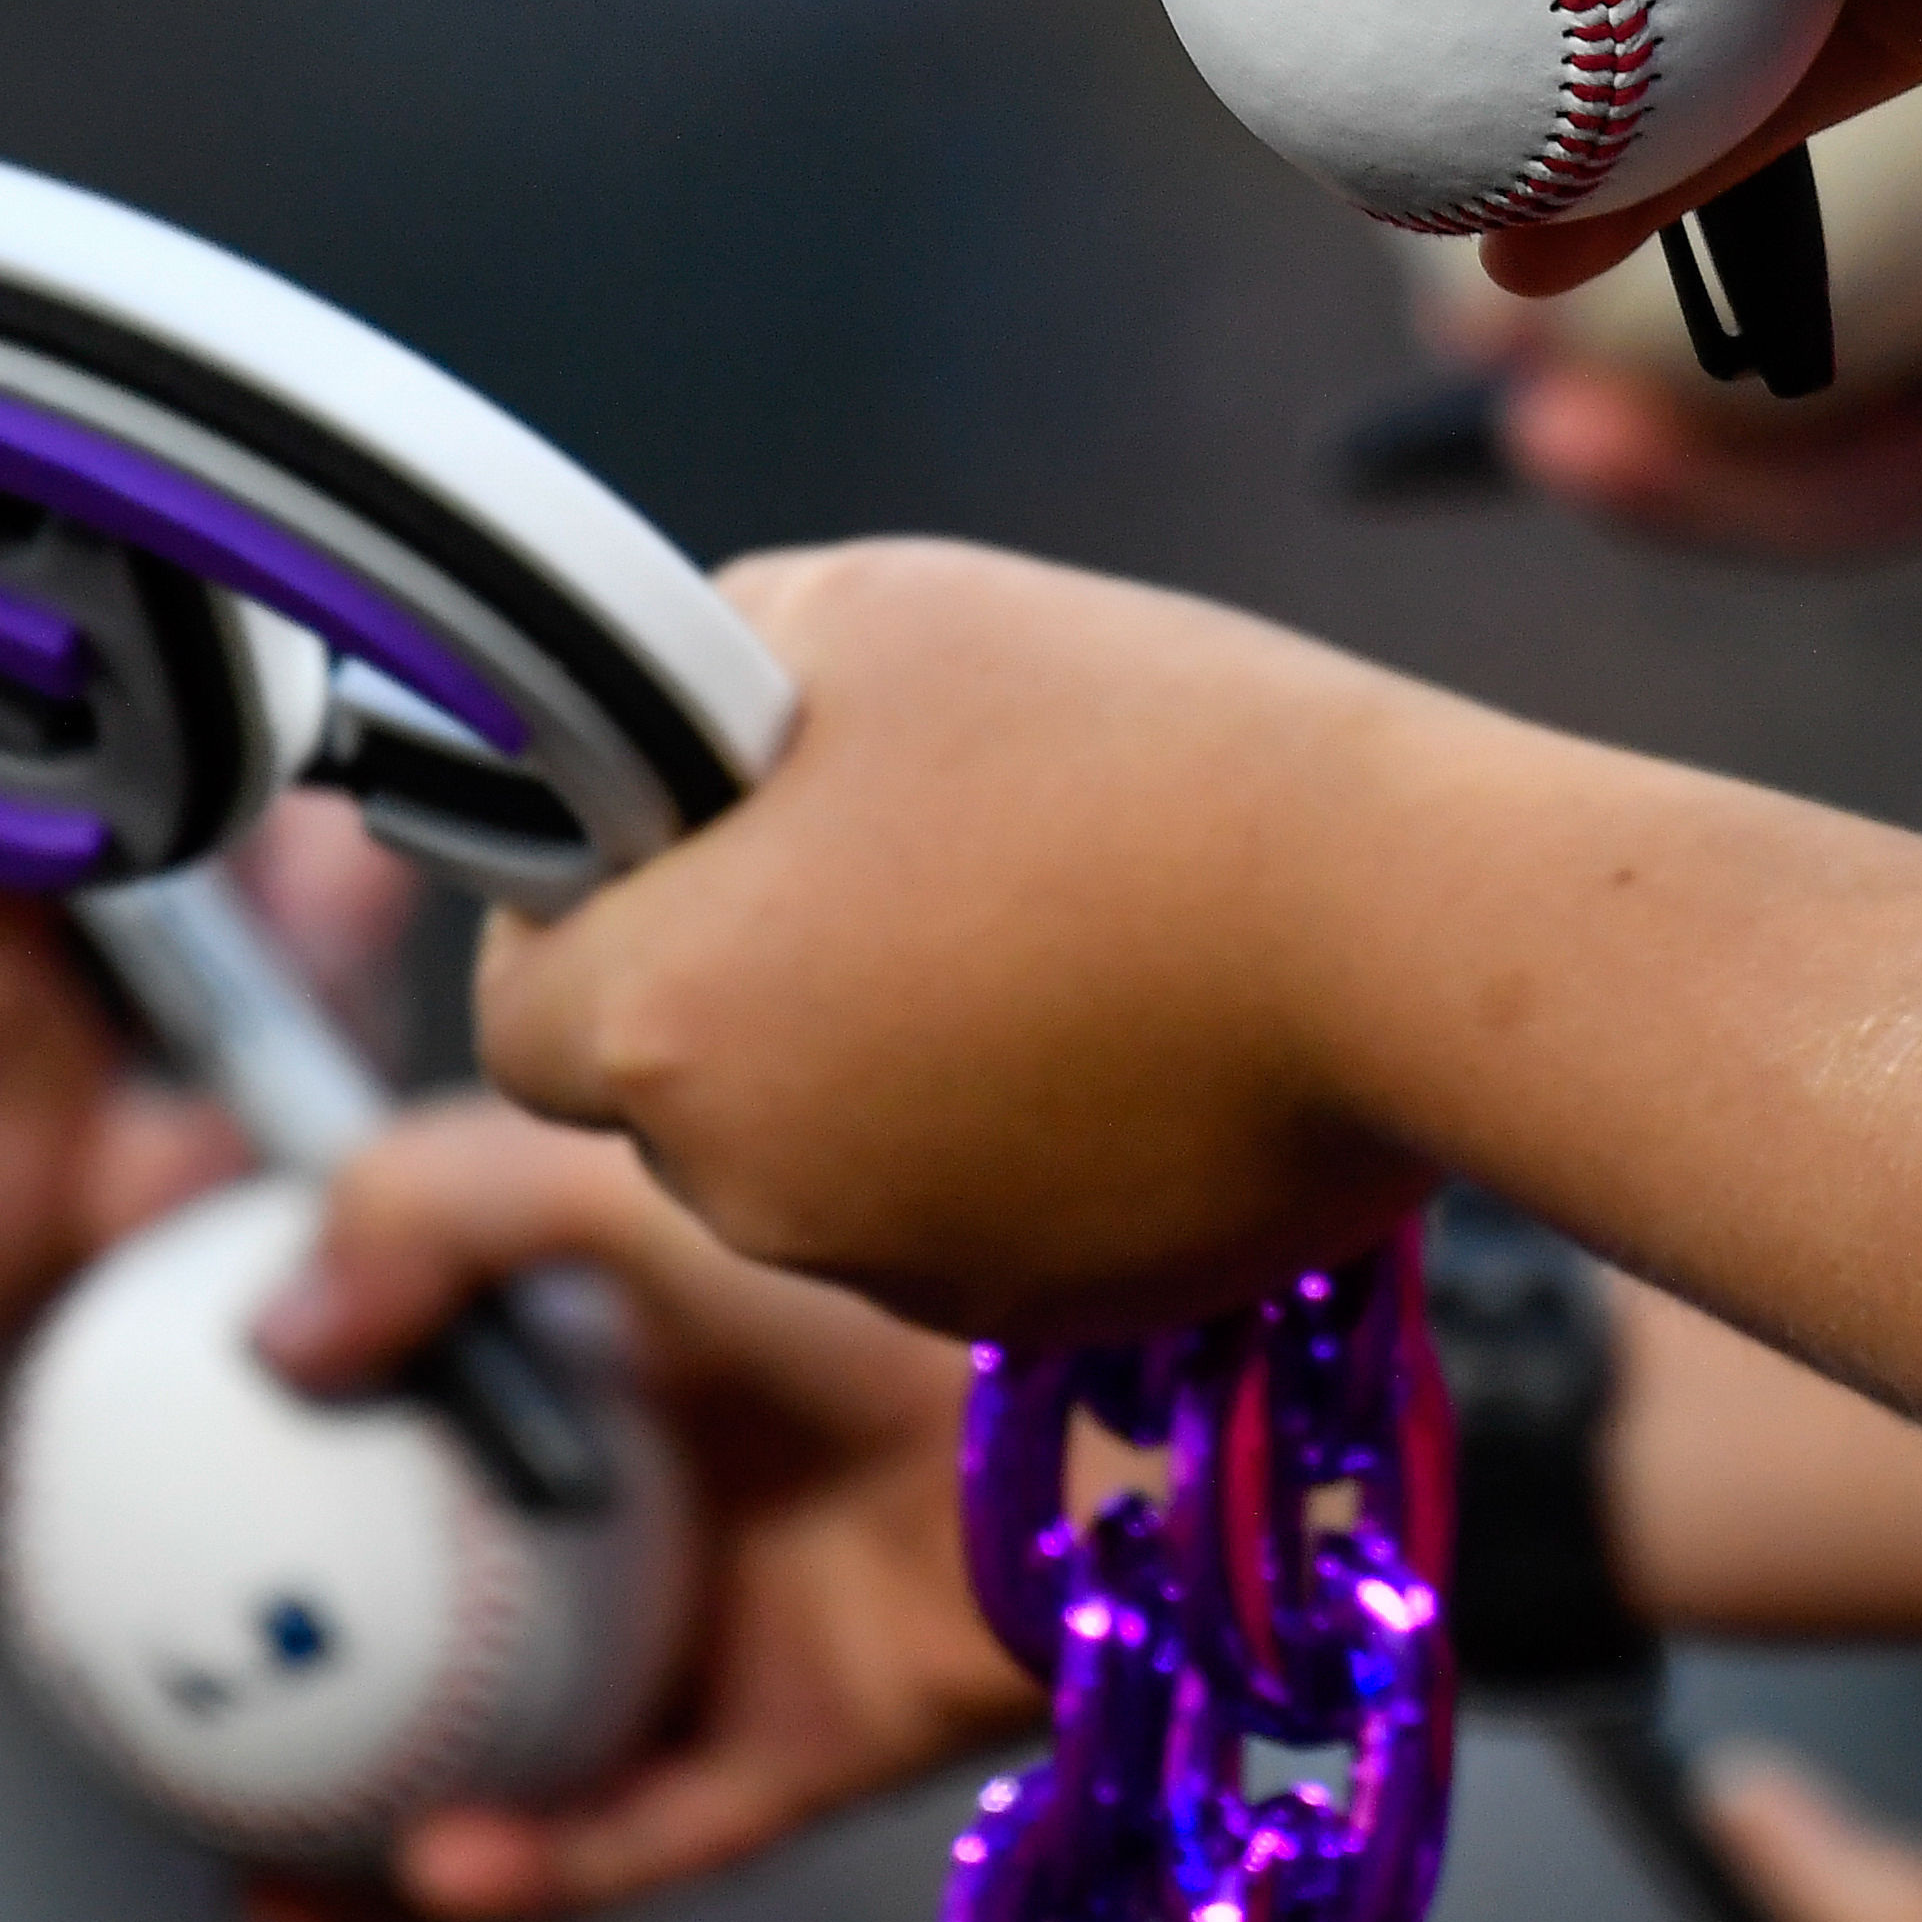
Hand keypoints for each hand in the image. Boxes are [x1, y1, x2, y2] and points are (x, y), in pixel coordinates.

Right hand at [228, 1099, 1018, 1921]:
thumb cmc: (881, 1238)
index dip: (319, 1425)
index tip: (182, 1463)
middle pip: (479, 1584)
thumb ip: (440, 1207)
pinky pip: (652, 1825)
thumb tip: (274, 1336)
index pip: (454, 1385)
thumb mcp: (629, 1170)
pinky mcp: (832, 1730)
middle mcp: (697, 1481)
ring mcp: (760, 1612)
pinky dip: (539, 1861)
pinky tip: (429, 1868)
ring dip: (396, 1818)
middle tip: (181, 1705)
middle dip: (333, 1656)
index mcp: (650, 1337)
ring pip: (543, 1745)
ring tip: (254, 1856)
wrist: (1116, 1365)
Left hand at [482, 542, 1460, 1339]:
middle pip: (676, 1092)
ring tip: (1040, 915)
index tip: (690, 836)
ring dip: (881, 1059)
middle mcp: (751, 1186)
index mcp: (669, 1017)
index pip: (522, 1004)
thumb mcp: (872, 609)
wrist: (1400, 924)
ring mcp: (906, 1271)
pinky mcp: (1053, 1312)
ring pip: (825, 1159)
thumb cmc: (1127, 744)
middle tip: (891, 850)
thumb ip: (710, 680)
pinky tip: (1123, 1016)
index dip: (587, 910)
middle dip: (747, 984)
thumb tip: (669, 733)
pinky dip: (1011, 1135)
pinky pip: (971, 1216)